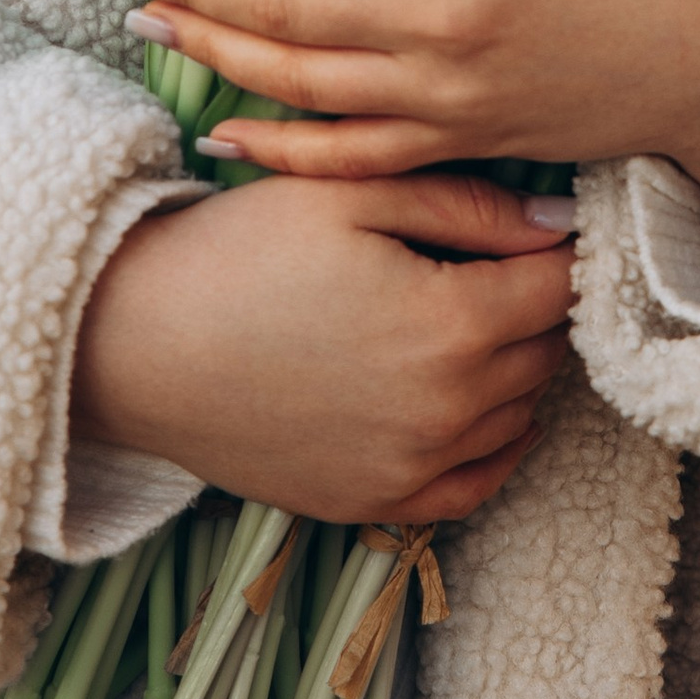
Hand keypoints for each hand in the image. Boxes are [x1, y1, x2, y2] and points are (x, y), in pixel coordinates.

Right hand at [70, 167, 575, 526]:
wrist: (137, 344)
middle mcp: (445, 413)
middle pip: (545, 352)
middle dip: (536, 304)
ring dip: (512, 367)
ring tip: (469, 317)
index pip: (559, 288)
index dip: (561, 248)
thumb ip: (470, 205)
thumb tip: (562, 222)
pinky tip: (471, 400)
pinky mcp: (372, 505)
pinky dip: (490, 442)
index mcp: (450, 326)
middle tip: (501, 262)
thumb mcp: (353, 194)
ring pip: (518, 414)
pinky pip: (474, 484)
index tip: (546, 226)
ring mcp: (410, 470)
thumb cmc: (240, 251)